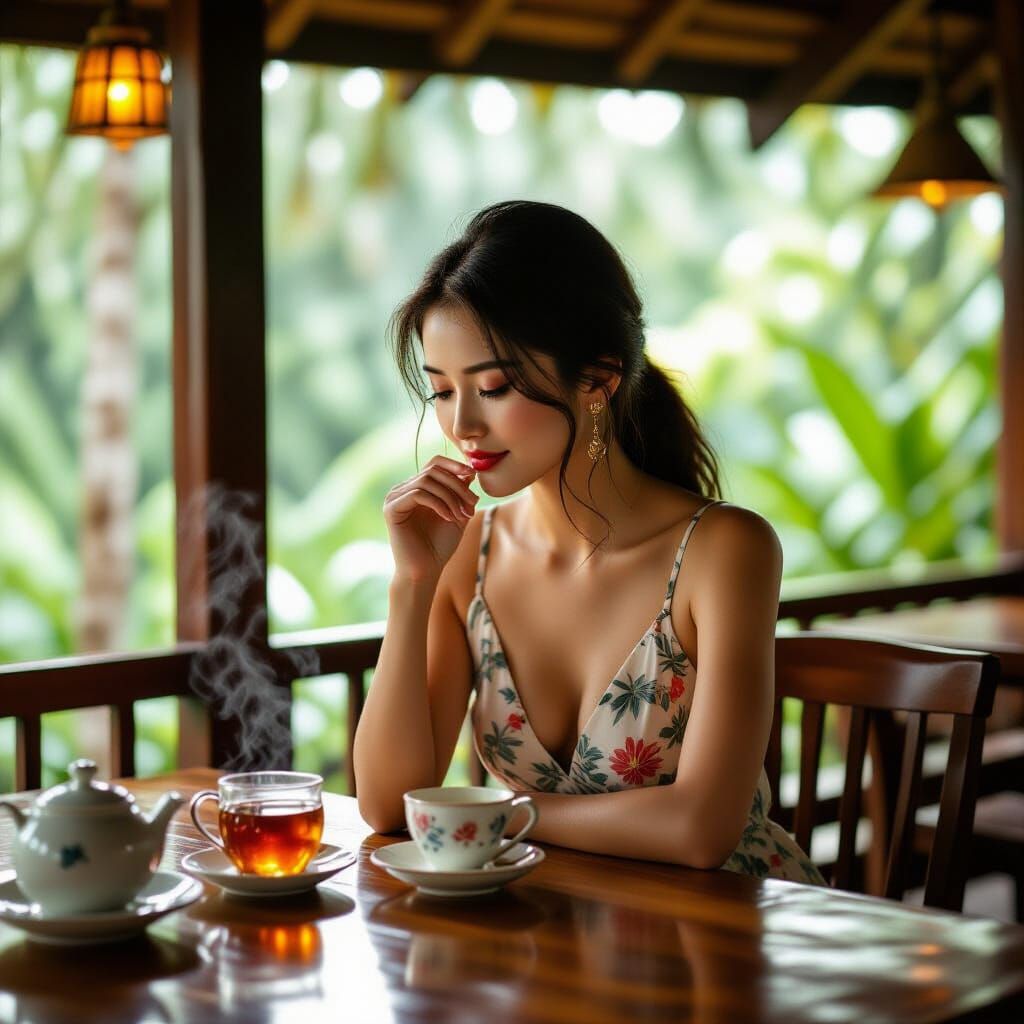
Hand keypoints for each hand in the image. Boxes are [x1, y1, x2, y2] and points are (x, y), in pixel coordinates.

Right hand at [384, 456, 478, 583]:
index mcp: (416, 488)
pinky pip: (418, 494)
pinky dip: (438, 504)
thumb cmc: (440, 546)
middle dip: (457, 485)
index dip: (454, 464)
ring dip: (450, 496)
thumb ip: (462, 493)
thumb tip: (470, 471)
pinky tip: (449, 518)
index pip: (434, 463)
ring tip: (462, 515)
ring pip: (427, 480)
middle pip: (433, 470)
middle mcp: (403, 489)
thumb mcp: (458, 514)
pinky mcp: (391, 509)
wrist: (425, 571)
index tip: (473, 475)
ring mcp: (395, 498)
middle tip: (472, 503)